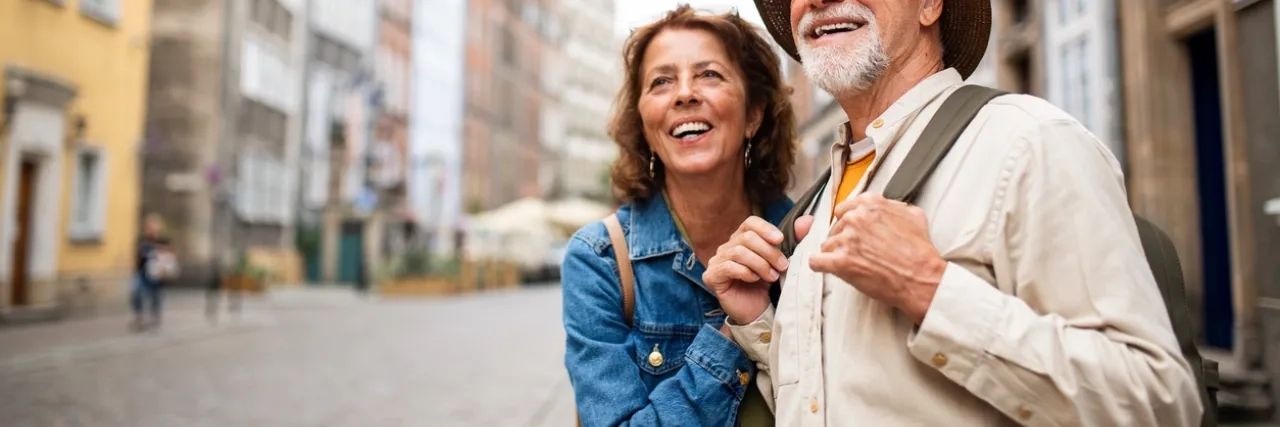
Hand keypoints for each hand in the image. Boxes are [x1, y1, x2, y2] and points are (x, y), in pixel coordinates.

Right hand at [704, 216, 809, 324]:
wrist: (758, 312)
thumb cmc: (766, 285)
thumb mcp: (782, 261)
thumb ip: (795, 240)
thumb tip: (808, 220)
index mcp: (741, 240)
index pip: (750, 223)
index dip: (765, 228)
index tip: (780, 239)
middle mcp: (726, 247)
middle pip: (747, 237)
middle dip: (768, 251)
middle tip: (783, 266)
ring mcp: (716, 261)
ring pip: (739, 251)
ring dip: (760, 264)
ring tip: (772, 276)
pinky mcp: (711, 276)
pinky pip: (729, 266)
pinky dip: (746, 272)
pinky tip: (754, 280)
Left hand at [809, 193, 946, 323]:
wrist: (922, 278)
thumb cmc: (920, 250)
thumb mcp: (913, 215)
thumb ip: (893, 206)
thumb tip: (885, 205)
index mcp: (870, 204)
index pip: (844, 209)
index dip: (848, 224)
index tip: (853, 233)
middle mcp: (855, 218)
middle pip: (835, 228)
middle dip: (843, 240)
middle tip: (858, 253)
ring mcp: (846, 240)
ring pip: (826, 245)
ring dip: (834, 254)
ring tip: (852, 264)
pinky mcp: (840, 262)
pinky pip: (815, 261)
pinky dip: (820, 265)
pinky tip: (828, 268)